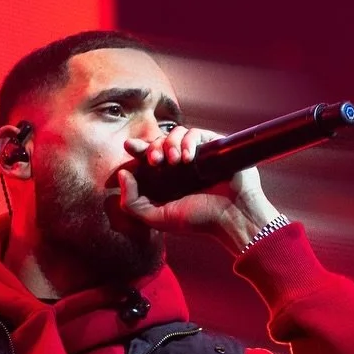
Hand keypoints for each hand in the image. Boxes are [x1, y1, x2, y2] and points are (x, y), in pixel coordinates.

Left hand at [115, 127, 283, 256]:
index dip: (138, 149)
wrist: (232, 217)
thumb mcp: (158, 218)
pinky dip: (188, 141)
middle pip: (159, 142)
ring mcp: (197, 154)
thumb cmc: (198, 220)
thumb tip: (122, 174)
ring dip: (170, 144)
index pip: (148, 158)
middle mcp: (181, 165)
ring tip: (175, 161)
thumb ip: (132, 203)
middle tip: (155, 162)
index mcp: (167, 179)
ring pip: (175, 133)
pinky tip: (188, 159)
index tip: (129, 146)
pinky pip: (194, 132)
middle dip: (153, 148)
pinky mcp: (212, 146)